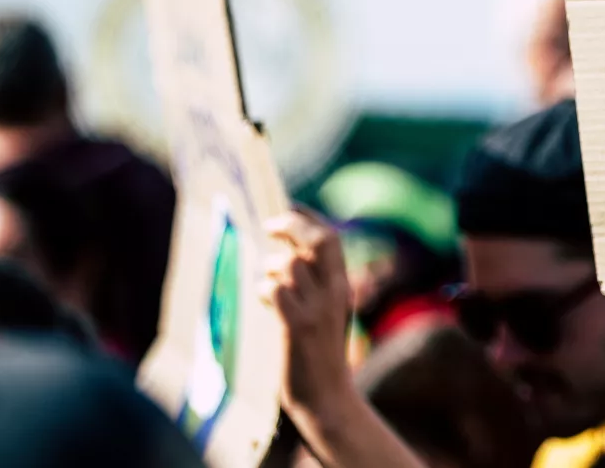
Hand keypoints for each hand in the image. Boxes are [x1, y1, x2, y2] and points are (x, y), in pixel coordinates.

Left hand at [263, 210, 353, 417]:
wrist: (328, 397)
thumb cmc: (320, 355)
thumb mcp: (326, 313)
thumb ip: (313, 286)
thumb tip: (286, 258)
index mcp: (341, 286)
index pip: (330, 237)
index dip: (308, 217)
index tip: (289, 207)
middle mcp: (334, 292)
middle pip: (318, 240)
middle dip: (292, 224)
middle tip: (269, 224)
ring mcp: (317, 309)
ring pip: (292, 264)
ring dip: (271, 265)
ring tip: (265, 279)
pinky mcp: (298, 327)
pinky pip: (277, 291)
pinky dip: (264, 289)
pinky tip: (263, 299)